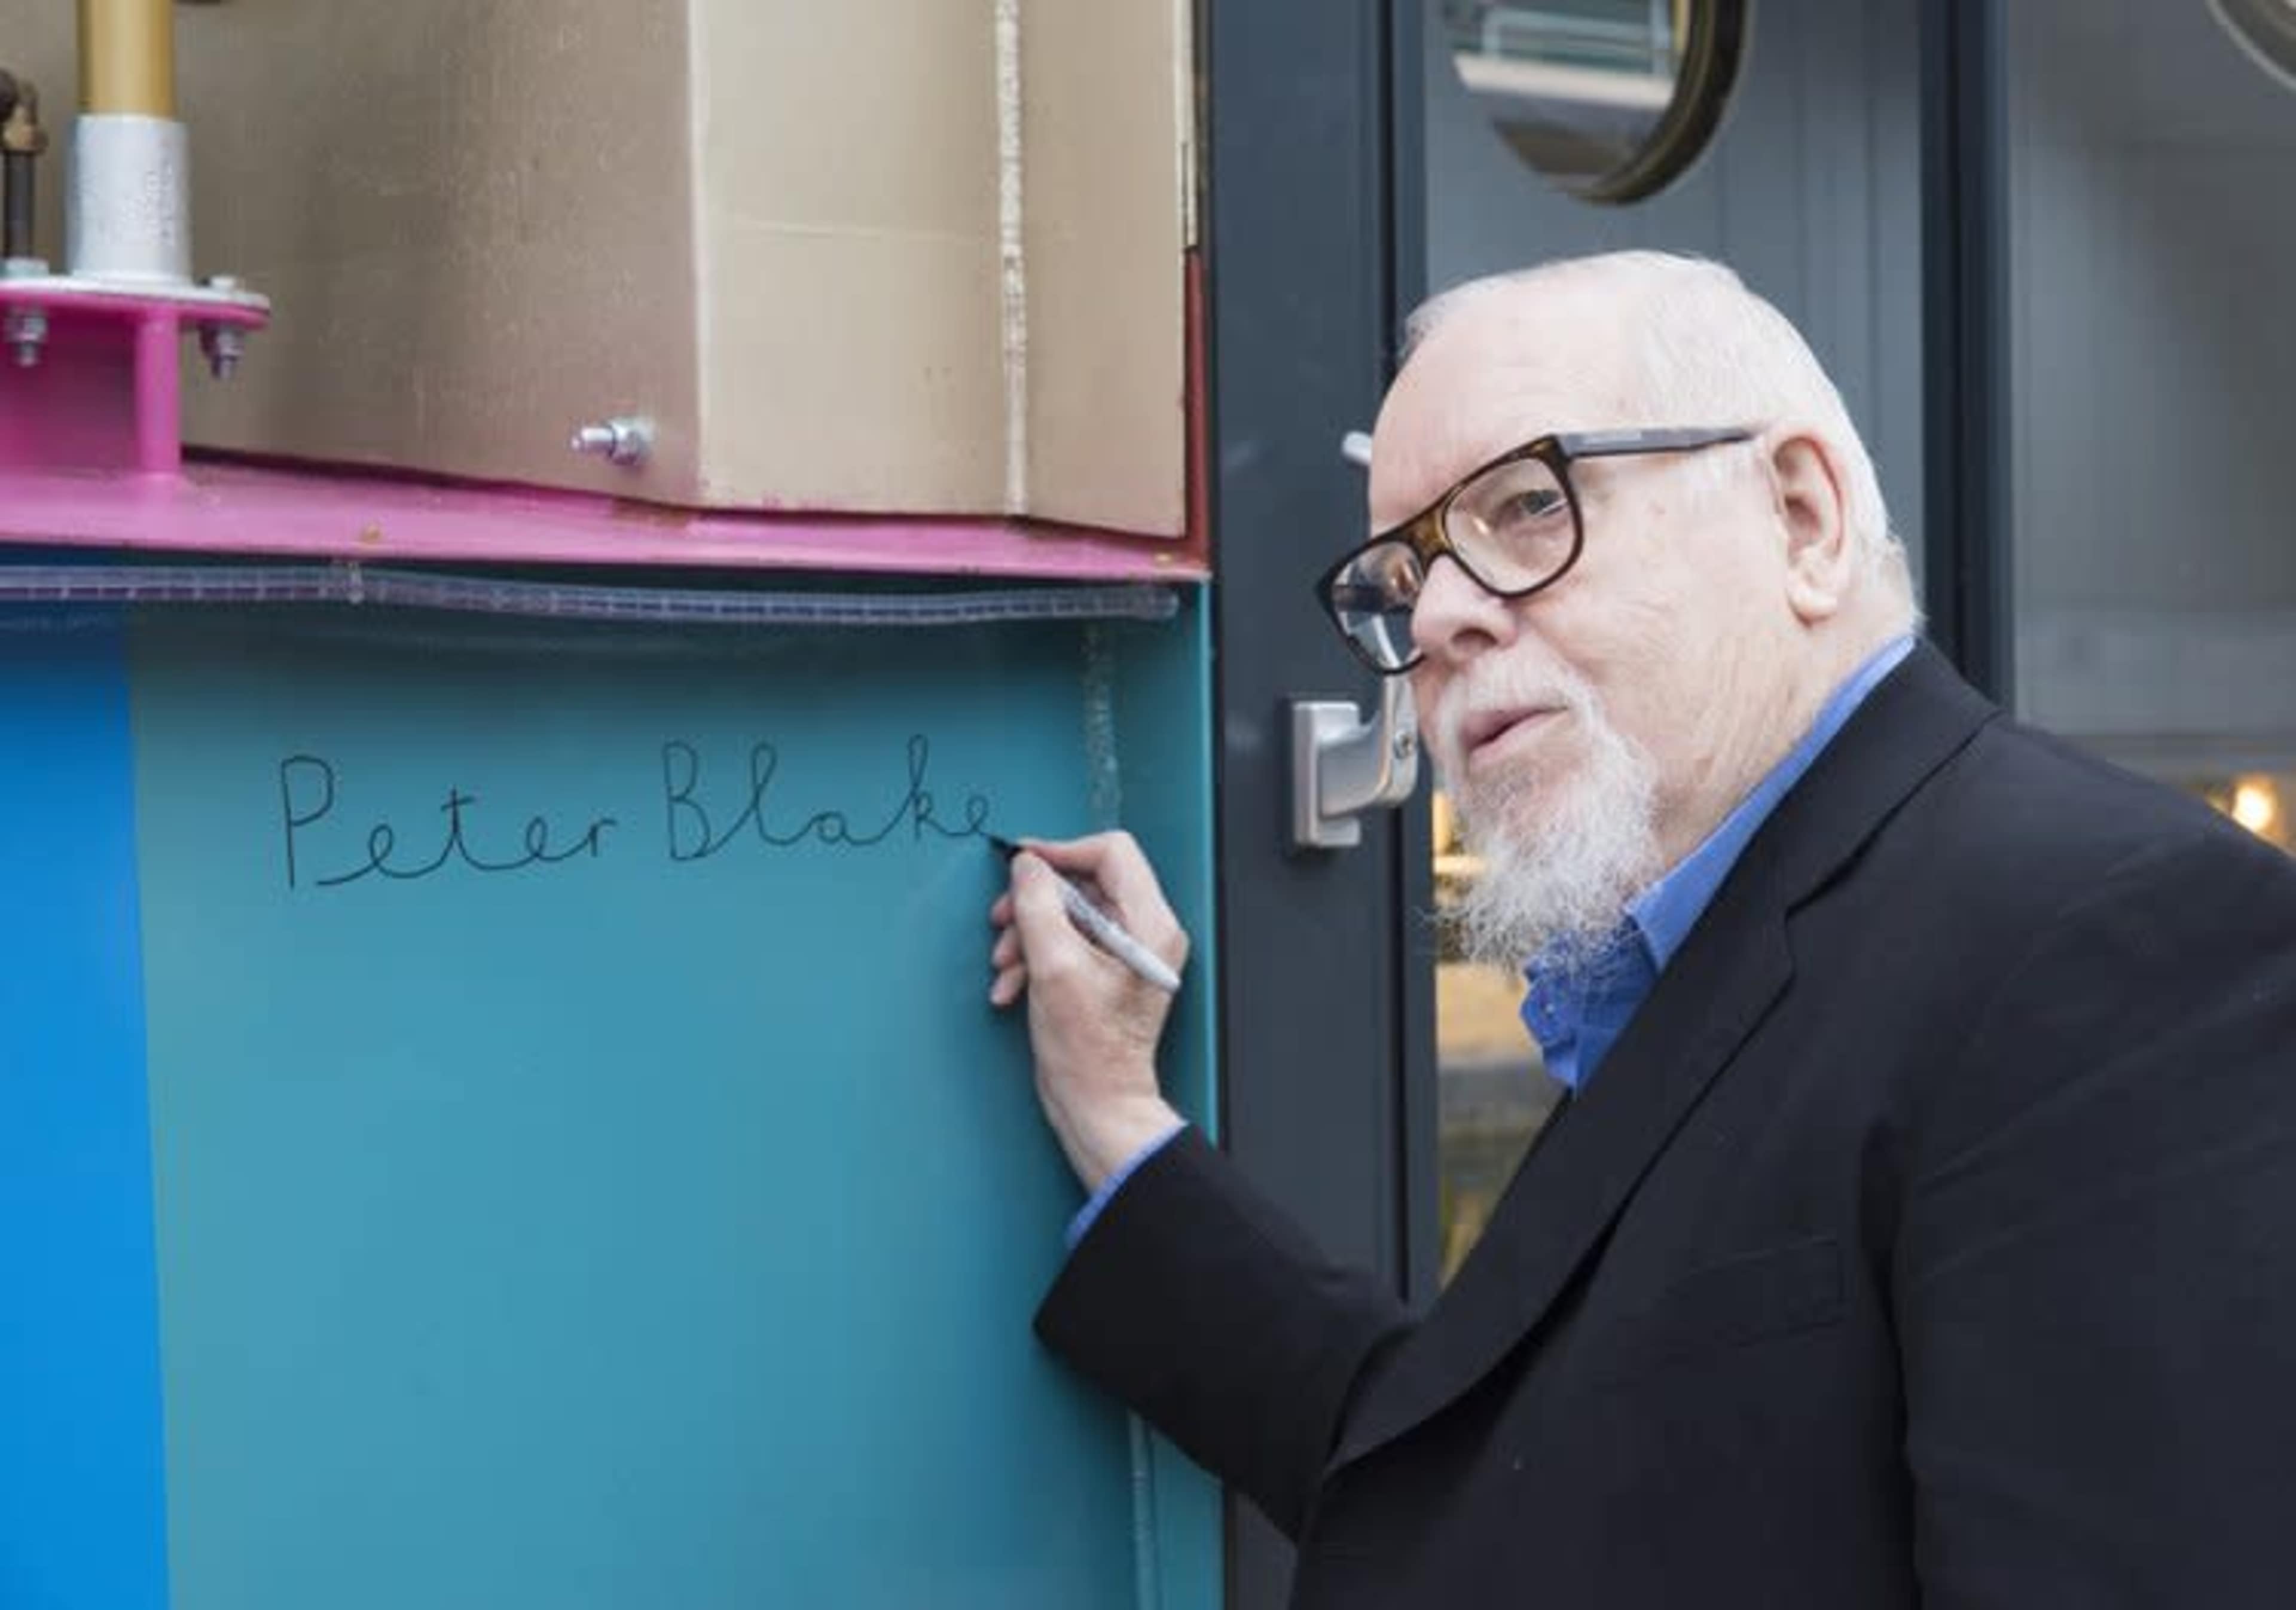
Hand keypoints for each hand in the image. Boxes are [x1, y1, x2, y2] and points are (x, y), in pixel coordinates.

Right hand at [989, 831, 1187, 1190]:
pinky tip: (1012, 987)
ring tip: (1004, 966)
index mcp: (1151, 925)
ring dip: (1027, 935)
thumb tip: (1027, 866)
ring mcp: (1127, 953)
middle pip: (1085, 884)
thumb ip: (1038, 907)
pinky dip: (1034, 958)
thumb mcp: (1054, 967)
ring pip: (1069, 914)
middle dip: (1035, 904)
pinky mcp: (1106, 973)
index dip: (1062, 851)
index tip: (1022, 863)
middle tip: (1001, 921)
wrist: (1096, 1103)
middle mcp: (1146, 933)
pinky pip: (1066, 943)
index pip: (1112, 853)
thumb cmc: (1089, 1050)